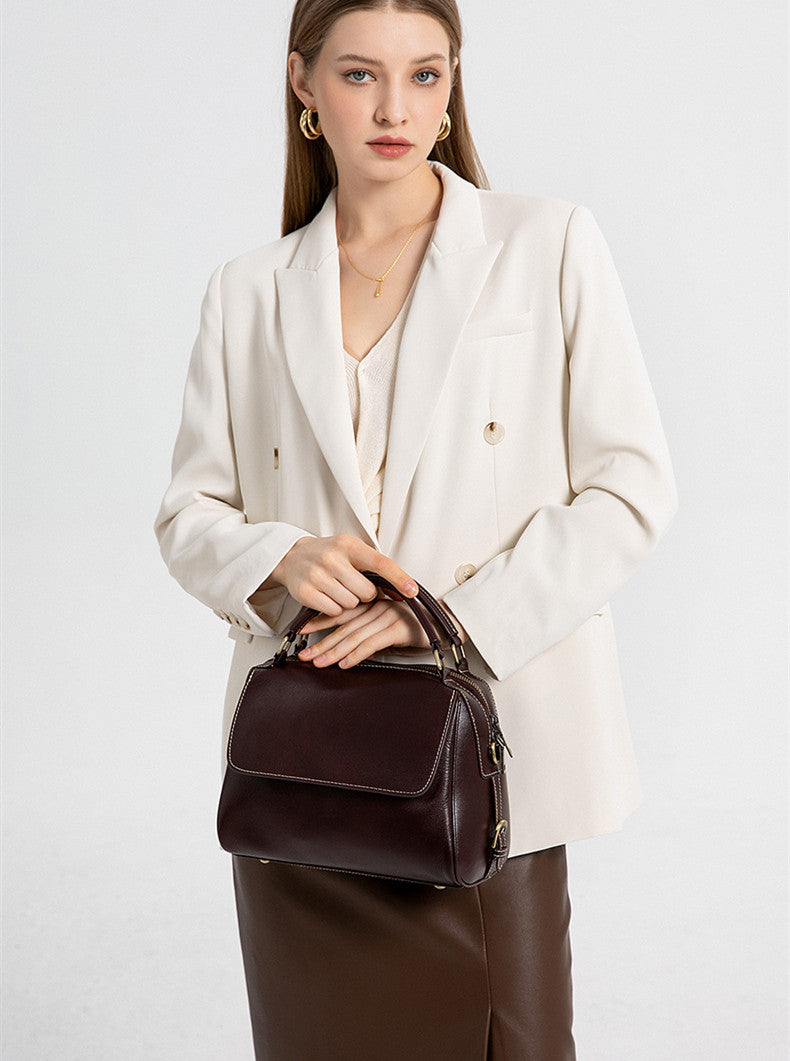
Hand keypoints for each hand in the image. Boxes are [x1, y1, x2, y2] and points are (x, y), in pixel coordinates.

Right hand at [261, 533, 419, 614]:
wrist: (292, 556)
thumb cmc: (329, 554)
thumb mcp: (351, 549)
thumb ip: (374, 565)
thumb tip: (403, 588)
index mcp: (348, 545)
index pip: (380, 563)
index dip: (398, 578)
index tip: (412, 591)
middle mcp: (332, 558)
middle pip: (366, 592)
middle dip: (365, 594)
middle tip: (354, 586)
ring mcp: (317, 575)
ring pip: (351, 604)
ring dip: (349, 602)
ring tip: (338, 589)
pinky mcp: (305, 592)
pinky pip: (334, 611)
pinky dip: (335, 609)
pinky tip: (328, 597)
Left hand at [296, 593, 431, 667]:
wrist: (446, 623)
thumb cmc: (418, 625)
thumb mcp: (388, 627)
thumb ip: (369, 633)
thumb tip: (348, 651)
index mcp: (372, 604)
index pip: (340, 612)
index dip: (319, 621)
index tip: (300, 631)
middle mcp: (376, 607)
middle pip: (343, 627)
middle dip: (321, 642)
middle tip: (304, 655)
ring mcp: (386, 616)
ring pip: (354, 636)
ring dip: (334, 651)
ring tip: (319, 663)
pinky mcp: (398, 628)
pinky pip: (372, 643)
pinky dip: (357, 654)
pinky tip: (345, 663)